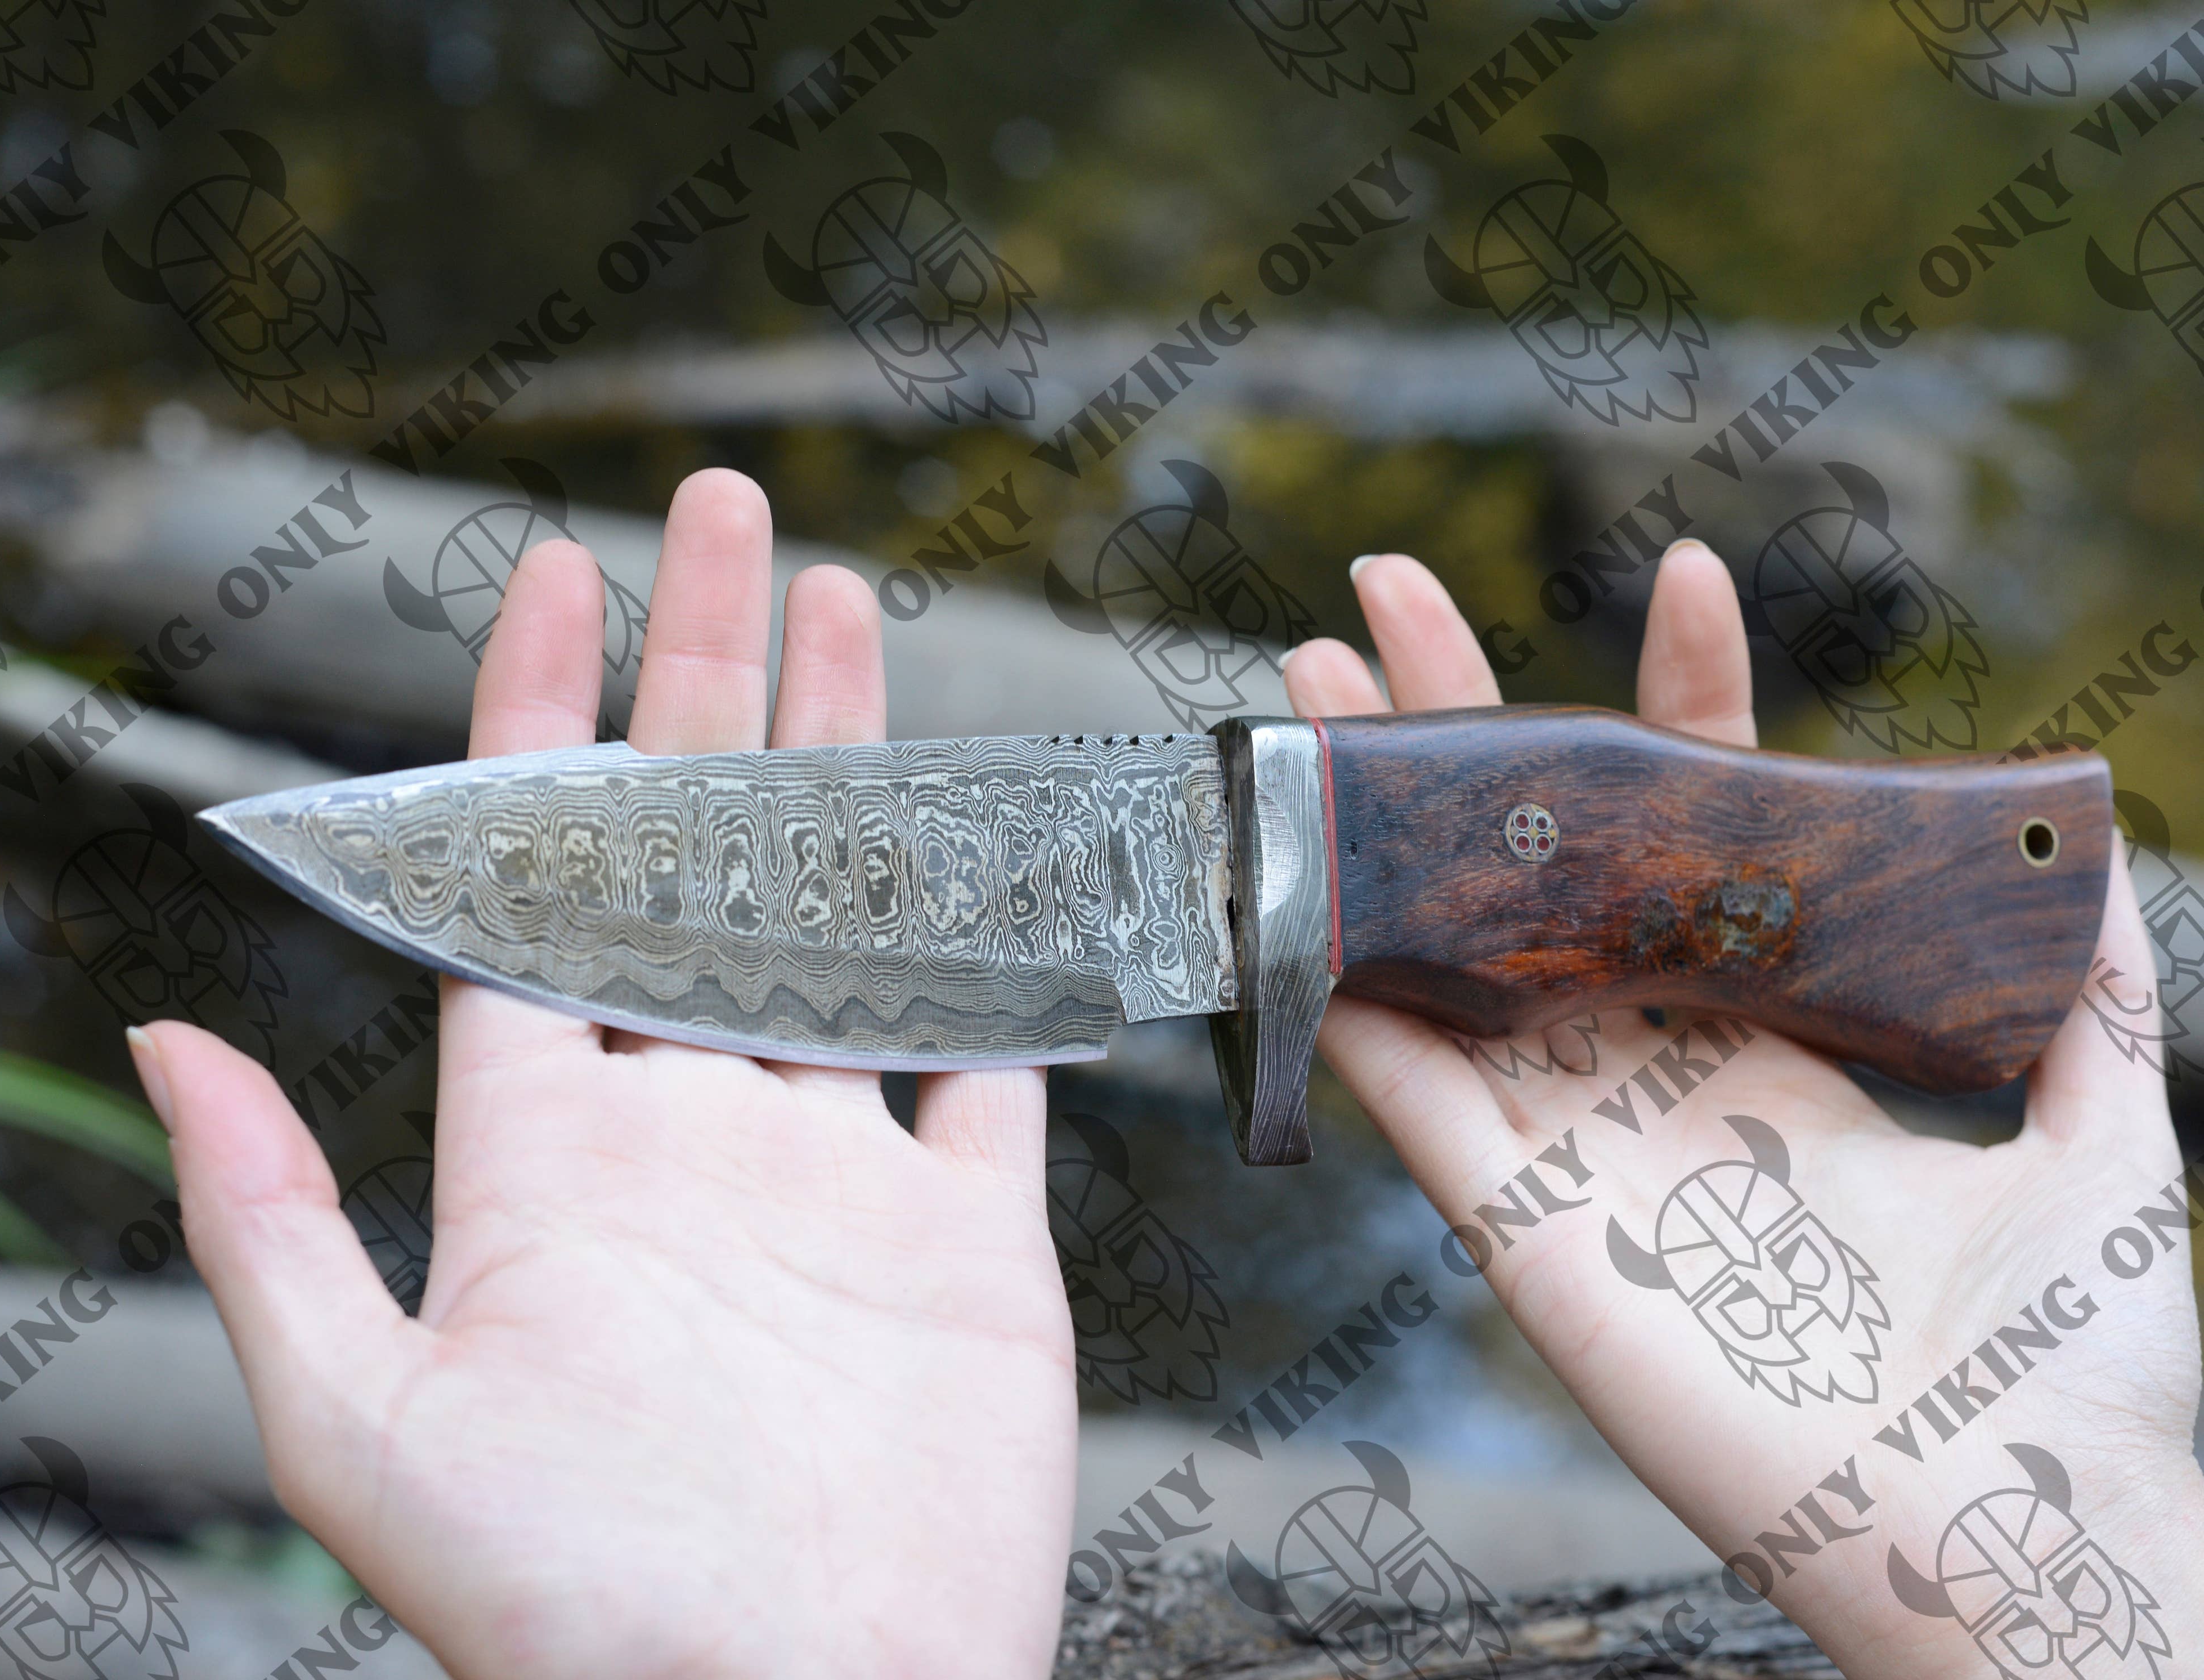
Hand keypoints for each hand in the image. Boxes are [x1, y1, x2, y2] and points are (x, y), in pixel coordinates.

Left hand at [125, 471, 1074, 1678]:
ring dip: (841, 762)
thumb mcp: (358, 1422)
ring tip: (848, 608)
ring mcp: (834, 1174)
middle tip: (723, 519)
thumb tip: (161, 1037)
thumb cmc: (570, 1606)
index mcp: (548, 1150)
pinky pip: (986, 1058)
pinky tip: (997, 837)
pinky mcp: (965, 1236)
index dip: (541, 720)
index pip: (533, 877)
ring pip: (841, 913)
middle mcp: (688, 1130)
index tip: (560, 575)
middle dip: (709, 677)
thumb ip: (267, 1226)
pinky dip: (1000, 953)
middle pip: (694, 854)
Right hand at [1282, 546, 2203, 1679]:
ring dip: (1368, 816)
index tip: (1693, 578)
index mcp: (1778, 1039)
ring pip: (1442, 943)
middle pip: (1536, 860)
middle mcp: (1658, 1068)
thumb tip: (2081, 843)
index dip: (1694, 704)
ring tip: (1311, 690)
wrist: (2009, 1522)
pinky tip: (1293, 884)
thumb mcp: (2101, 1128)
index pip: (1712, 835)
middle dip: (1466, 721)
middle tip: (1396, 595)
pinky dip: (1339, 993)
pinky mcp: (1516, 1216)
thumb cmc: (2066, 1358)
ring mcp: (1577, 1136)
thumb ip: (2087, 989)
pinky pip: (1406, 1087)